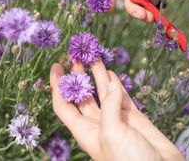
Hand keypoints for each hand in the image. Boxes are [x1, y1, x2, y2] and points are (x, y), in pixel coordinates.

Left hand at [50, 59, 184, 160]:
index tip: (56, 67)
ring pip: (101, 92)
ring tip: (91, 56)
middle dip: (76, 76)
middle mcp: (96, 123)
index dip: (57, 86)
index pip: (63, 105)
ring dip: (96, 74)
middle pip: (81, 95)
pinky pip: (120, 95)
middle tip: (74, 56)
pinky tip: (109, 72)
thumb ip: (109, 106)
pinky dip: (114, 83)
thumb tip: (110, 84)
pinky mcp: (132, 116)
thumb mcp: (111, 133)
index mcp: (83, 130)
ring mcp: (114, 118)